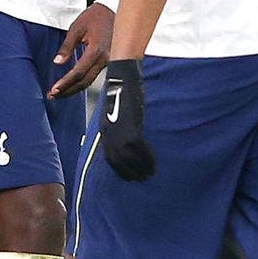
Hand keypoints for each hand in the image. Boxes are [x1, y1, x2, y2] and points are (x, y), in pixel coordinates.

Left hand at [47, 3, 113, 99]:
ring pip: (90, 80)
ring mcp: (110, 61)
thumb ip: (67, 47)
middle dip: (68, 91)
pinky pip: (95, 75)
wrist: (113, 9)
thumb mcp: (76, 28)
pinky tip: (72, 85)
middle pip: (85, 82)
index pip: (78, 72)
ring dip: (74, 88)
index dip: (65, 83)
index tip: (54, 90)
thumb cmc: (94, 16)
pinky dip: (82, 81)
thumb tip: (58, 62)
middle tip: (53, 96)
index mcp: (96, 50)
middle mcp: (106, 58)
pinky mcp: (110, 61)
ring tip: (59, 93)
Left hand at [98, 59, 154, 180]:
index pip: (109, 157)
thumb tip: (126, 137)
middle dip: (130, 172)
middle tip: (141, 178)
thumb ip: (118, 126)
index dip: (119, 169)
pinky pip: (140, 150)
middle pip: (118, 161)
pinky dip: (147, 159)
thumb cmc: (120, 93)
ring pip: (130, 159)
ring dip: (140, 168)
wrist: (122, 80)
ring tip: (149, 173)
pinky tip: (153, 164)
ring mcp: (120, 132)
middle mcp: (109, 135)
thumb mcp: (115, 112)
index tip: (128, 176)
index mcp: (104, 131)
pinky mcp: (131, 128)